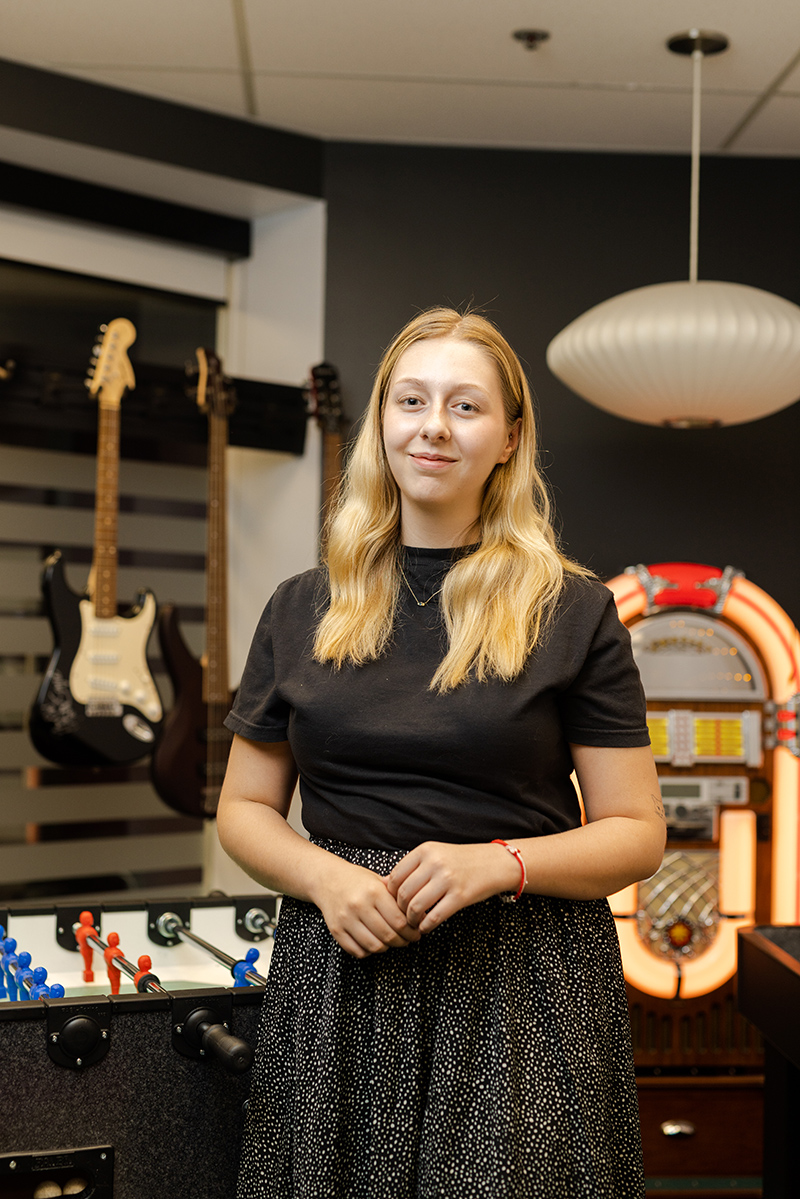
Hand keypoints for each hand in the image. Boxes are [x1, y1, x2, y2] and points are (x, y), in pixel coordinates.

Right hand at [310, 855, 421, 958]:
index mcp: (373, 891)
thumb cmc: (358, 880)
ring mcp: (346, 919)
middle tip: (408, 940)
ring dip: (387, 948)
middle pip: (389, 936)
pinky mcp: (336, 930)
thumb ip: (398, 897)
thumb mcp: (378, 880)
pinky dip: (369, 952)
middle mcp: (359, 905)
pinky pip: (357, 951)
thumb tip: (422, 914)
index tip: (417, 932)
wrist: (327, 879)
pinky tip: (373, 942)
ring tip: (391, 941)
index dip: (412, 931)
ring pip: (374, 946)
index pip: (399, 921)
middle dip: (403, 942)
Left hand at [385, 841, 519, 934]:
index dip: (390, 894)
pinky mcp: (460, 896)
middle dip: (399, 910)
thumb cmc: (461, 861)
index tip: (394, 902)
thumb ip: (411, 867)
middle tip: (403, 916)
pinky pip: (434, 917)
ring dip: (411, 920)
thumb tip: (382, 884)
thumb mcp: (435, 855)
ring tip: (413, 923)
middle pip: (403, 894)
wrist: (494, 863)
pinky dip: (425, 926)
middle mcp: (434, 863)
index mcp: (425, 850)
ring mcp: (447, 879)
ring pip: (415, 907)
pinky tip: (425, 927)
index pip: (395, 876)